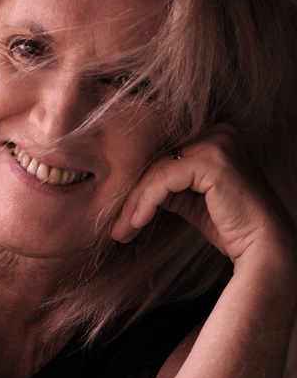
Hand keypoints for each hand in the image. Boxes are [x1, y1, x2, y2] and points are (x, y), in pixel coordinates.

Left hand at [111, 124, 294, 264]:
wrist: (263, 246)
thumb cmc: (230, 225)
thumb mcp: (192, 199)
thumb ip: (169, 185)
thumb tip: (132, 189)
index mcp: (217, 133)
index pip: (166, 155)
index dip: (140, 185)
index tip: (121, 215)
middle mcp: (220, 130)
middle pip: (158, 160)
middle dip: (132, 196)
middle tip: (115, 227)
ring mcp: (218, 142)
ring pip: (156, 170)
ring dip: (133, 204)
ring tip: (120, 231)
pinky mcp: (212, 161)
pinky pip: (164, 179)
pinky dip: (145, 203)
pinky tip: (135, 224)